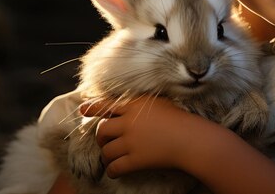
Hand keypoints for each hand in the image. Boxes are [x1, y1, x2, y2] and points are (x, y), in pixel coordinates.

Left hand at [80, 97, 199, 177]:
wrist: (191, 138)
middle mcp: (129, 122)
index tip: (83, 109)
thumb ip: (142, 104)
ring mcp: (131, 141)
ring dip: (106, 155)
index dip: (92, 107)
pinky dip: (112, 170)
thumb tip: (130, 107)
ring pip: (106, 150)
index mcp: (135, 105)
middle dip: (101, 137)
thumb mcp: (160, 103)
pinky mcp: (136, 159)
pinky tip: (114, 171)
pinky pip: (115, 167)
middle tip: (105, 141)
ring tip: (111, 157)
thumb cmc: (181, 119)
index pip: (106, 105)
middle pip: (102, 130)